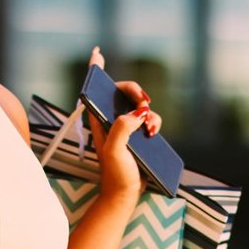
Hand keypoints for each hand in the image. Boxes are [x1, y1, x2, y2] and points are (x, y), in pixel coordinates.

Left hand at [84, 47, 159, 200]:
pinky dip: (155, 122)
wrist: (125, 195)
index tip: (97, 53)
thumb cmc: (115, 174)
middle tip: (145, 102)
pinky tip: (154, 134)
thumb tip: (137, 113)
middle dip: (136, 92)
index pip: (94, 91)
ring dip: (149, 113)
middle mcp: (110, 120)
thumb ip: (122, 128)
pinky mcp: (137, 135)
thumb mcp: (115, 151)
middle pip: (123, 92)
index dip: (96, 71)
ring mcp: (125, 127)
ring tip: (150, 129)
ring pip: (140, 106)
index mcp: (98, 121)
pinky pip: (149, 119)